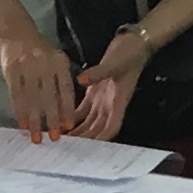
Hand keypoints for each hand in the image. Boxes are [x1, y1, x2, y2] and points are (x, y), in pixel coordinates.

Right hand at [0, 0, 78, 137]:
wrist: (15, 31)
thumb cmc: (39, 51)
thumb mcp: (55, 60)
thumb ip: (60, 81)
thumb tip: (65, 112)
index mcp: (59, 62)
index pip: (65, 89)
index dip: (66, 109)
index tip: (68, 127)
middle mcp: (44, 64)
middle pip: (49, 97)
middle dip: (52, 119)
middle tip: (54, 138)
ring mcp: (27, 67)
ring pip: (32, 98)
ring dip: (34, 120)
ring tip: (36, 137)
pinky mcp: (11, 70)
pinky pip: (16, 95)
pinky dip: (19, 111)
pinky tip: (22, 124)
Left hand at [71, 28, 152, 143]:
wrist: (133, 42)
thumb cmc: (129, 54)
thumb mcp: (115, 63)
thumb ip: (99, 72)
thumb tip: (81, 79)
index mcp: (119, 101)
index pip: (112, 126)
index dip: (102, 139)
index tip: (89, 149)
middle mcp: (110, 105)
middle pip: (97, 129)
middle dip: (84, 141)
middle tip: (66, 149)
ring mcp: (102, 100)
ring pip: (88, 123)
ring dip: (76, 133)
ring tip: (60, 141)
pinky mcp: (95, 93)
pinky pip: (82, 110)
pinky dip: (71, 118)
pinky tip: (59, 123)